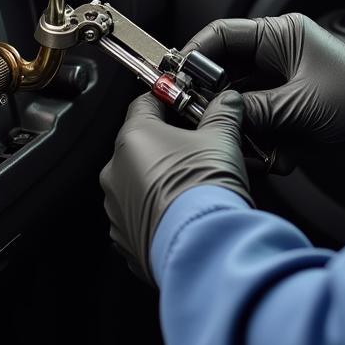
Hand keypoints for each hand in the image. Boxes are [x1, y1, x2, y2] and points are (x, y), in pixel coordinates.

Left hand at [99, 89, 252, 282]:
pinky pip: (138, 216)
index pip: (144, 102)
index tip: (183, 103)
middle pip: (141, 145)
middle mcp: (116, 170)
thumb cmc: (205, 188)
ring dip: (159, 180)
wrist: (202, 244)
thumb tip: (228, 101)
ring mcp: (116, 207)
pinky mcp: (123, 238)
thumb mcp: (222, 138)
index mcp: (134, 138)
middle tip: (197, 149)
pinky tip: (182, 213)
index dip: (167, 99)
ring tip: (191, 187)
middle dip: (167, 145)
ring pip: (137, 182)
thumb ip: (223, 112)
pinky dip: (156, 212)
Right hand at [182, 13, 344, 149]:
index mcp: (279, 35)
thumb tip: (218, 118)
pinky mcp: (292, 98)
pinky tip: (271, 152)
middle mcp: (278, 50)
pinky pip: (261, 113)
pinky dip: (261, 133)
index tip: (176, 81)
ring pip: (241, 97)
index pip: (219, 35)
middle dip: (216, 101)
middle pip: (225, 70)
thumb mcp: (298, 108)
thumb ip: (252, 111)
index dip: (193, 57)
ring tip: (248, 144)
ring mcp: (284, 75)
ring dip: (242, 123)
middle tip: (206, 123)